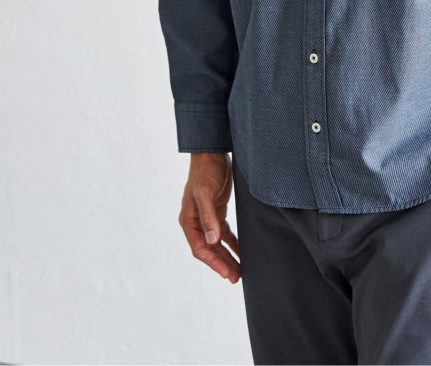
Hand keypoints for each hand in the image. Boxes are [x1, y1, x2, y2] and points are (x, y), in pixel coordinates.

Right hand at [179, 153, 240, 282]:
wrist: (212, 153)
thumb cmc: (205, 171)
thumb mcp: (206, 193)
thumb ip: (209, 216)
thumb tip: (212, 241)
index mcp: (189, 220)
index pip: (200, 248)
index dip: (214, 262)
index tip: (227, 273)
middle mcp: (196, 221)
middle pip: (209, 249)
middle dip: (221, 264)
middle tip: (236, 277)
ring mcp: (207, 217)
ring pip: (216, 244)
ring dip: (227, 257)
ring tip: (239, 271)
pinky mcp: (217, 211)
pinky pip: (224, 233)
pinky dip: (232, 243)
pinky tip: (241, 251)